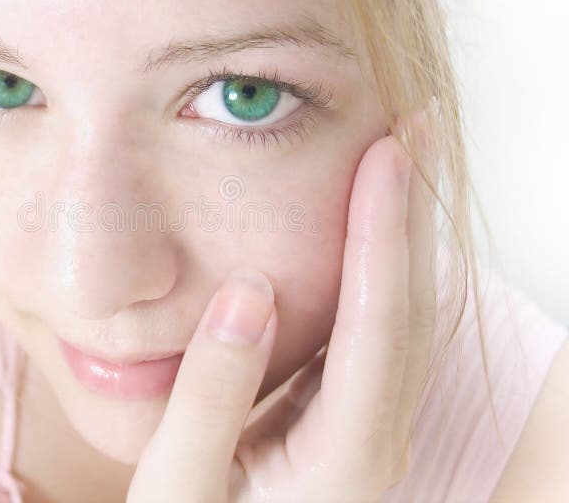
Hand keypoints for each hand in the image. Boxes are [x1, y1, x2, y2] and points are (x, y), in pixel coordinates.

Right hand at [127, 113, 436, 502]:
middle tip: (416, 129)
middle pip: (413, 309)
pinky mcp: (347, 411)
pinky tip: (365, 224)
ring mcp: (369, 425)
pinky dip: (379, 262)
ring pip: (406, 312)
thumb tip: (246, 291)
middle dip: (415, 214)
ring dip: (405, 230)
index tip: (385, 154)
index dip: (382, 233)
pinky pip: (381, 324)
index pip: (377, 326)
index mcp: (343, 456)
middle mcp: (376, 437)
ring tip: (399, 159)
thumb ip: (213, 392)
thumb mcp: (180, 483)